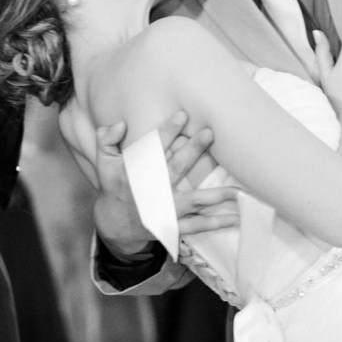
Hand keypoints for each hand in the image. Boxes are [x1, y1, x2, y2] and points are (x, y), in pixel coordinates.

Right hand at [61, 110, 238, 254]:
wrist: (114, 225)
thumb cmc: (114, 186)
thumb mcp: (103, 162)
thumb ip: (106, 139)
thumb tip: (119, 124)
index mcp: (135, 172)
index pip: (153, 147)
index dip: (167, 131)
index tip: (183, 115)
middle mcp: (152, 190)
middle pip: (176, 167)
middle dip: (192, 150)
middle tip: (210, 132)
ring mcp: (164, 210)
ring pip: (194, 200)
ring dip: (216, 195)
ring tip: (238, 190)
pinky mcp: (172, 226)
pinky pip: (197, 226)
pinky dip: (216, 222)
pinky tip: (236, 217)